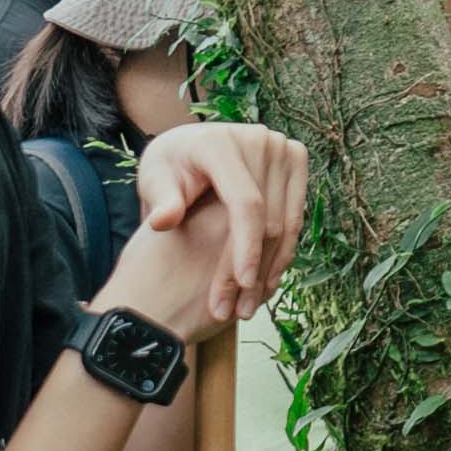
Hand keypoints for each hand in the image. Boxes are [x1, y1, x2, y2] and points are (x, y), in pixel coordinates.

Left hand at [115, 122, 310, 340]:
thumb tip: (163, 221)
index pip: (244, 202)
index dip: (245, 245)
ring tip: (250, 304)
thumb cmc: (169, 168)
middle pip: (267, 217)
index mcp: (220, 144)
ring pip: (286, 221)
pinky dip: (282, 249)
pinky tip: (266, 280)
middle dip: (254, 267)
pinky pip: (294, 214)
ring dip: (271, 267)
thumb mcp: (154, 180)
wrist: (190, 145)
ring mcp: (282, 148)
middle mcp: (259, 139)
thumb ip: (160, 202)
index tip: (242, 283)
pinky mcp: (296, 160)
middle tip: (237, 310)